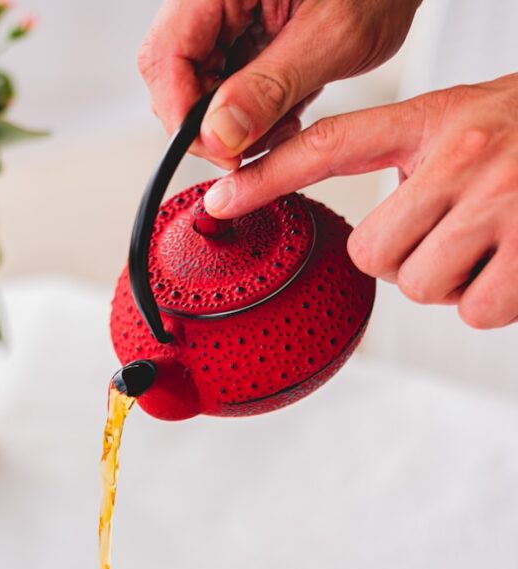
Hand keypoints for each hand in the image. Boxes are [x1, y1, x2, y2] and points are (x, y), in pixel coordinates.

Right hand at [137, 0, 420, 167]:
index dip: (184, 115)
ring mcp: (228, 17)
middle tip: (252, 148)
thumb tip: (219, 135)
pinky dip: (253, 113)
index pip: (165, 56)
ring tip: (282, 124)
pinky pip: (227, 86)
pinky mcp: (244, 36)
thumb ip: (269, 88)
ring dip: (234, 124)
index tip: (222, 152)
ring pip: (199, 87)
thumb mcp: (331, 38)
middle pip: (174, 75)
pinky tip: (285, 110)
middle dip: (211, 125)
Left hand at [204, 74, 517, 328]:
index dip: (268, 177)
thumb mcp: (472, 124)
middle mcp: (462, 154)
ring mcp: (499, 200)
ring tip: (493, 243)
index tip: (218, 203)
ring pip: (420, 287)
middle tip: (454, 234)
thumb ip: (415, 165)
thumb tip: (369, 244)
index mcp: (437, 118)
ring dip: (451, 282)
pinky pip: (475, 310)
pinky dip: (494, 302)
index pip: (332, 145)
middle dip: (406, 259)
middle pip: (374, 253)